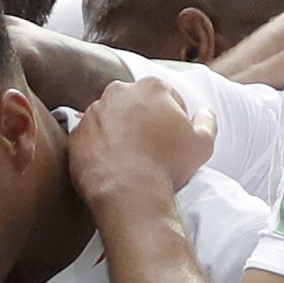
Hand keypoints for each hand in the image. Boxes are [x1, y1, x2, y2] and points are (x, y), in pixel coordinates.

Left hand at [68, 75, 214, 212]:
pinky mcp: (76, 135)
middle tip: (152, 149)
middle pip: (136, 104)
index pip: (167, 97)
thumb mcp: (203, 144)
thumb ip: (207, 121)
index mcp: (151, 87)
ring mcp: (92, 113)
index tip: (173, 140)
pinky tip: (112, 166)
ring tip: (131, 160)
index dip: (174, 119)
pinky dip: (99, 149)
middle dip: (143, 121)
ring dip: (119, 133)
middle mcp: (118, 92)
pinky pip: (90, 139)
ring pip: (110, 119)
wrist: (131, 195)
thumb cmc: (169, 167)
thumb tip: (205, 112)